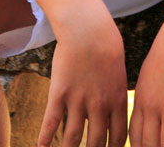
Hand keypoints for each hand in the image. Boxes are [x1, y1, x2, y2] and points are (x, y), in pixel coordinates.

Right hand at [38, 3, 127, 146]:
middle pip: (96, 143)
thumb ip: (116, 95)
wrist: (88, 28)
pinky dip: (45, 139)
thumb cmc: (106, 46)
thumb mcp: (118, 72)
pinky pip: (51, 122)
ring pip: (73, 138)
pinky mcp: (59, 93)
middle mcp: (99, 105)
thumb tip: (114, 113)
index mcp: (117, 100)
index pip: (118, 137)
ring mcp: (78, 100)